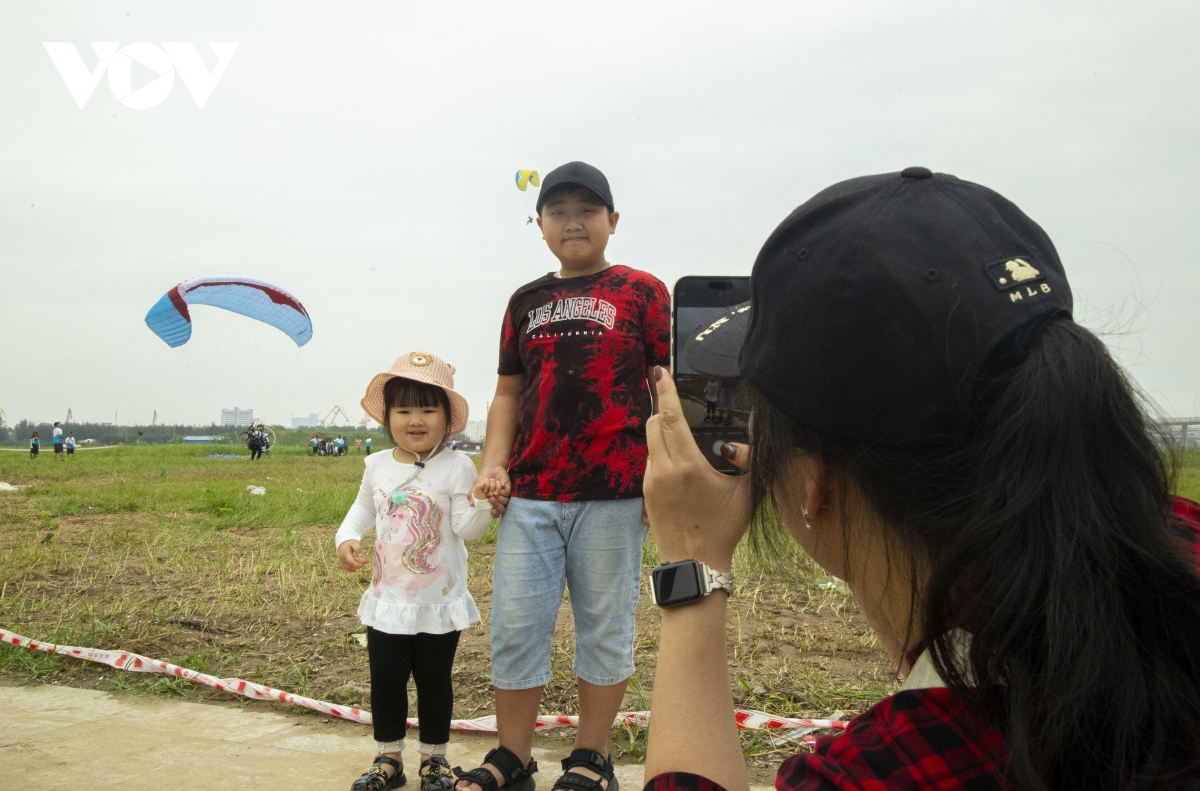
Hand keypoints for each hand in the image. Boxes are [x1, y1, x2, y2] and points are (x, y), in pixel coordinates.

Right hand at [337, 539, 367, 571]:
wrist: (342, 544)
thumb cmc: (349, 543)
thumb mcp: (354, 543)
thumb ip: (357, 548)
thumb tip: (361, 556)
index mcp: (346, 554)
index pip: (351, 562)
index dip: (357, 565)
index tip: (363, 564)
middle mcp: (343, 559)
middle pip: (351, 565)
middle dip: (359, 564)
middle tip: (367, 561)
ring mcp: (342, 562)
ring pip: (350, 567)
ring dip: (357, 566)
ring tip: (364, 562)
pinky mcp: (343, 563)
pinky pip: (347, 568)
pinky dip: (352, 569)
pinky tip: (357, 568)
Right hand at [473, 466, 511, 517]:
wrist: (490, 470)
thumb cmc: (482, 481)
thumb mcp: (475, 488)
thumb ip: (472, 496)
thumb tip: (471, 504)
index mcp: (491, 504)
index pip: (496, 513)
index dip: (495, 514)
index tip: (492, 510)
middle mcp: (499, 501)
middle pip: (502, 509)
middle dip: (496, 504)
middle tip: (490, 498)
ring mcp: (504, 496)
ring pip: (504, 501)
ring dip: (496, 494)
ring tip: (490, 488)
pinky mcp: (508, 489)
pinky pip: (506, 493)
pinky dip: (500, 488)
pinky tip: (496, 483)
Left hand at [644, 367, 750, 572]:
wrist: (694, 563)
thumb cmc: (723, 529)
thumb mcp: (746, 492)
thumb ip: (749, 460)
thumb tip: (749, 434)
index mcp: (687, 466)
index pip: (671, 418)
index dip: (666, 392)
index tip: (660, 372)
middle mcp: (664, 470)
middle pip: (654, 424)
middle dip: (664, 409)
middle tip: (675, 400)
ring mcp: (650, 481)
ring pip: (651, 442)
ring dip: (662, 433)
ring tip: (682, 435)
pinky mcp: (645, 493)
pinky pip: (650, 461)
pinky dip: (661, 453)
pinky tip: (678, 462)